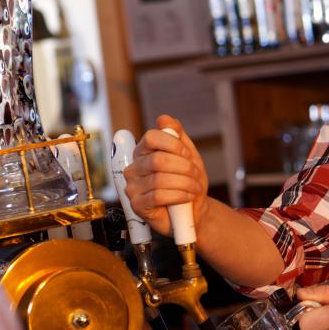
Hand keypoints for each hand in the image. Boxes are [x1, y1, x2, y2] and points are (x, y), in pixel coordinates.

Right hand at [123, 115, 207, 235]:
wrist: (194, 211)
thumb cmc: (188, 182)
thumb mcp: (188, 155)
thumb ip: (177, 135)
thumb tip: (164, 118)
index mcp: (144, 152)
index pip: (151, 137)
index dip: (173, 144)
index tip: (187, 154)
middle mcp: (134, 168)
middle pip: (158, 160)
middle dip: (183, 167)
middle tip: (195, 175)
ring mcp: (133, 187)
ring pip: (160, 179)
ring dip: (184, 183)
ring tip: (194, 188)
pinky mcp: (137, 205)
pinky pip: (159, 196)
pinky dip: (178, 195)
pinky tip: (187, 197)